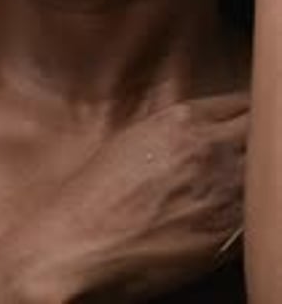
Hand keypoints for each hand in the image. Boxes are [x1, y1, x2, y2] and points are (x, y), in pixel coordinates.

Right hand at [0, 92, 245, 303]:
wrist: (81, 243)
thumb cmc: (98, 194)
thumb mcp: (136, 139)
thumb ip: (179, 129)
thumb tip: (206, 131)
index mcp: (184, 119)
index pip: (245, 100)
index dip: (255, 110)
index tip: (256, 120)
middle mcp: (211, 148)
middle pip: (266, 128)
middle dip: (267, 134)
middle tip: (264, 146)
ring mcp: (224, 190)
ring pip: (270, 168)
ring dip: (265, 170)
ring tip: (252, 178)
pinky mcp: (228, 233)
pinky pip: (262, 212)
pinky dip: (261, 207)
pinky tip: (248, 209)